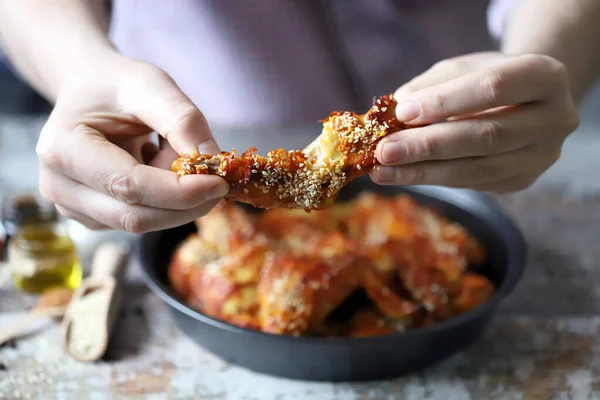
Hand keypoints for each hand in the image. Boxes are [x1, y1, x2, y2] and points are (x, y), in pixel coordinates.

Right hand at [36, 53, 228, 232]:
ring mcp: (74, 208)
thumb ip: (182, 120)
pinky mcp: (93, 218)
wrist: (89, 91)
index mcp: (62, 148)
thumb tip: (211, 160)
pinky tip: (158, 168)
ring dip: (176, 199)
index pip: (129, 185)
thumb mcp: (151, 85)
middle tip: (218, 179)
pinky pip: (142, 220)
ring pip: (143, 222)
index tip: (221, 182)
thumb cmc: (116, 85)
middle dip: (186, 202)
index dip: (180, 191)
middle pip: (136, 216)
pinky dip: (165, 201)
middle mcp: (59, 186)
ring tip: (171, 156)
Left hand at [371, 52, 579, 191]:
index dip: (445, 100)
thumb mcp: (465, 67)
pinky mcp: (522, 180)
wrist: (528, 101)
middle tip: (385, 151)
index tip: (402, 111)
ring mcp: (541, 156)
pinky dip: (434, 178)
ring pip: (477, 168)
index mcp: (545, 76)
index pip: (492, 88)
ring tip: (383, 171)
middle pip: (485, 136)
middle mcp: (553, 119)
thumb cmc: (490, 78)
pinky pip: (472, 182)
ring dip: (424, 172)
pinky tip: (403, 175)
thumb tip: (397, 107)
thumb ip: (433, 85)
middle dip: (428, 146)